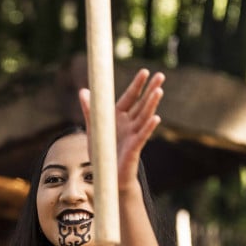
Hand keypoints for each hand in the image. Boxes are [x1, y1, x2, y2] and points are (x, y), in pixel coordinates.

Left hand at [78, 68, 163, 188]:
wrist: (107, 174)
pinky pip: (142, 136)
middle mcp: (129, 123)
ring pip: (144, 117)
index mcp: (119, 117)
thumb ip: (90, 110)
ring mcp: (133, 135)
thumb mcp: (93, 128)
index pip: (130, 97)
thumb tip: (83, 90)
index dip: (137, 85)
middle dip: (150, 90)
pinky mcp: (134, 148)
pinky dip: (148, 127)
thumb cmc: (102, 151)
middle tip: (161, 75)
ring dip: (151, 104)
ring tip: (159, 90)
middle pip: (141, 104)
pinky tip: (156, 118)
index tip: (145, 71)